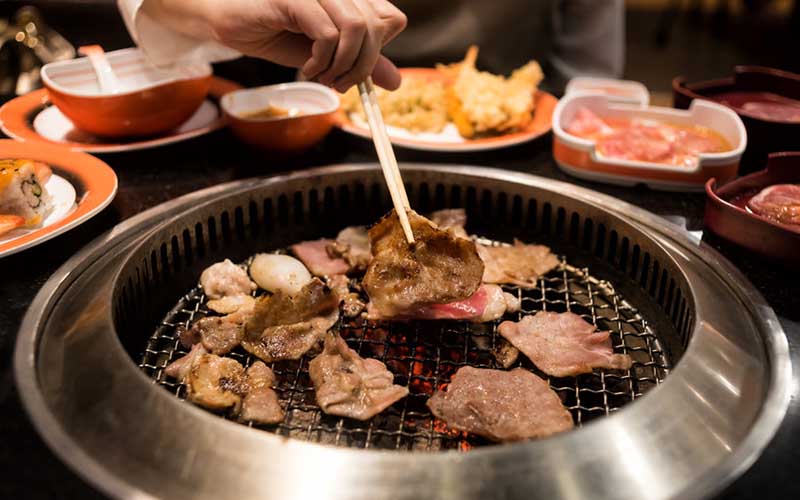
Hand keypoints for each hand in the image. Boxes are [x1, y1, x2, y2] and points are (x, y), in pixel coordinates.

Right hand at [144, 0, 406, 90]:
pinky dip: (322, 60)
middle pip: (378, 27)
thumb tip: (396, 81)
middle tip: (338, 84)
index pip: (392, 19)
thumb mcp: (323, 54)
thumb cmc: (272, 30)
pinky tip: (308, 69)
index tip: (355, 73)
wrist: (223, 18)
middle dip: (362, 66)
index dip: (379, 51)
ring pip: (357, 28)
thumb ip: (360, 62)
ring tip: (325, 77)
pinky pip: (327, 32)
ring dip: (345, 64)